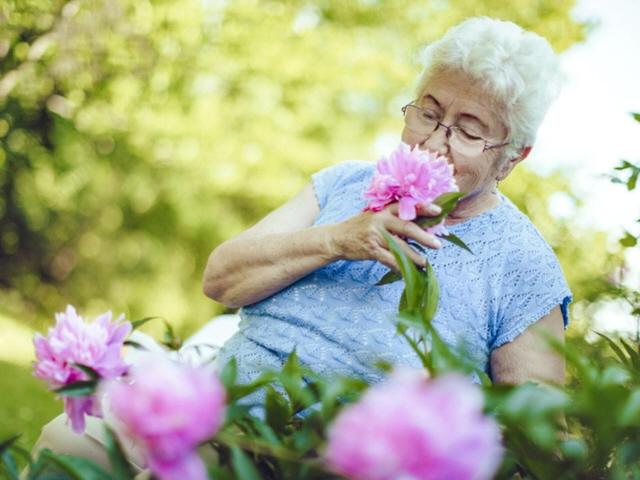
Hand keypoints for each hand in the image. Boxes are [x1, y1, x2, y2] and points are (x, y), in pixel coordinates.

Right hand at [328, 202, 442, 270]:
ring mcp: (375, 235)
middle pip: (406, 227)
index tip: (438, 211)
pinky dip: (398, 267)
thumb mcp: (373, 217)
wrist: (336, 238)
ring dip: (414, 256)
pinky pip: (388, 260)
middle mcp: (380, 220)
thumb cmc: (359, 228)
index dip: (423, 207)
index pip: (405, 206)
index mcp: (383, 210)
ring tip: (424, 262)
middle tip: (438, 244)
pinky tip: (405, 272)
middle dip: (424, 236)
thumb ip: (392, 219)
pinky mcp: (370, 250)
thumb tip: (417, 227)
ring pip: (399, 246)